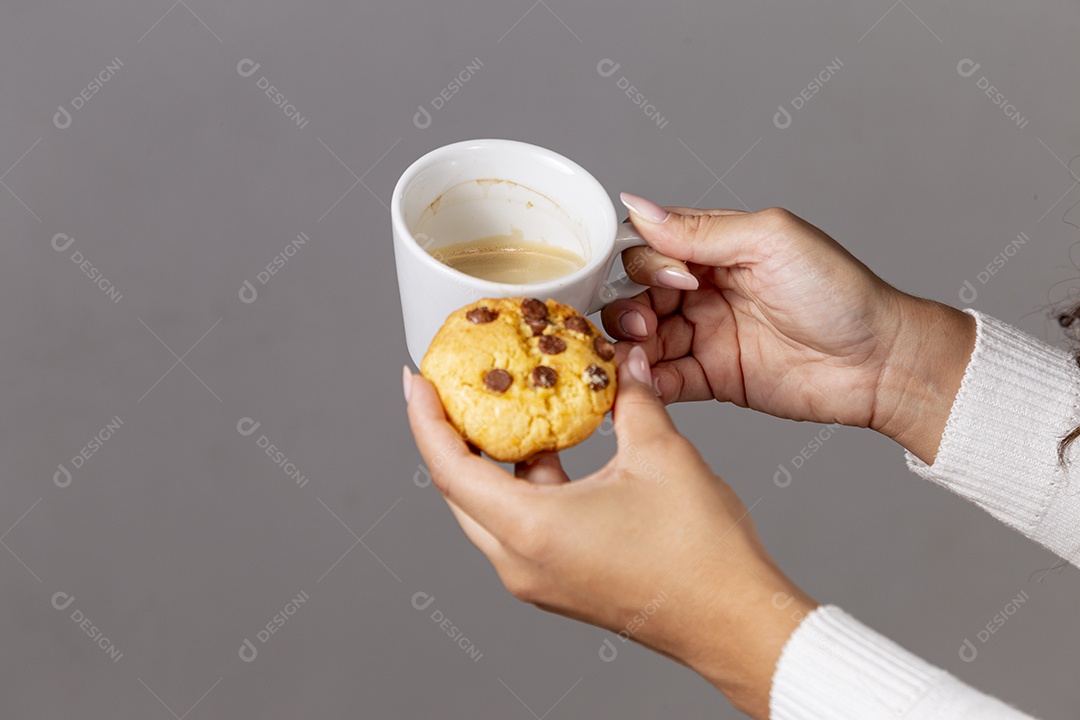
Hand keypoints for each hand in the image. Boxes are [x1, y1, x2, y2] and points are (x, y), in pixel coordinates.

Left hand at [404, 348, 815, 718]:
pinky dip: (523, 486)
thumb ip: (631, 400)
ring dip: (492, 462)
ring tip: (505, 412)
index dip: (426, 418)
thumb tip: (623, 363)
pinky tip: (551, 451)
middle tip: (453, 389)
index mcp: (531, 530)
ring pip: (488, 511)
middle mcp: (521, 562)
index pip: (449, 468)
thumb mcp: (660, 455)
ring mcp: (538, 579)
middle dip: (451, 436)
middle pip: (458, 491)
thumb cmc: (700, 554)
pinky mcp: (559, 584)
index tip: (417, 380)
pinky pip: (518, 528)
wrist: (734, 622)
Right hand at [605, 195, 975, 463]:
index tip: (673, 279)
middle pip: (636, 294)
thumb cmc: (839, 291)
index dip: (645, 262)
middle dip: (628, 307)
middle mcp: (704, 290)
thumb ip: (700, 229)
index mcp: (717, 248)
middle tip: (646, 324)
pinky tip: (646, 380)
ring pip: (643, 337)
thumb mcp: (769, 241)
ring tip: (641, 353)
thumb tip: (637, 207)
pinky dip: (647, 380)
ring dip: (631, 344)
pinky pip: (664, 379)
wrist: (879, 360)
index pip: (650, 246)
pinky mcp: (712, 378)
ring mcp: (706, 335)